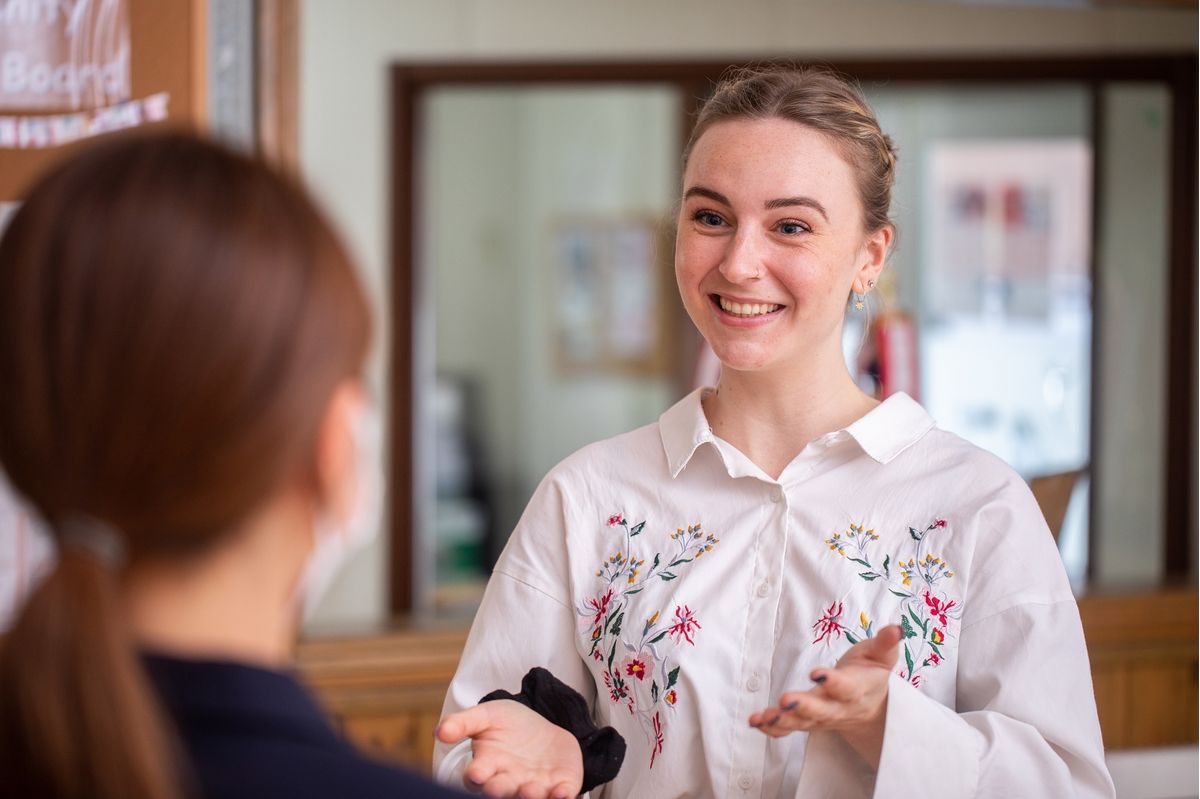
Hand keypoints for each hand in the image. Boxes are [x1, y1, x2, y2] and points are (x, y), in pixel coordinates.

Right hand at [436, 699, 582, 798]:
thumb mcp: (486, 716)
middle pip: (501, 791)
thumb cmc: (508, 725)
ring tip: (530, 790)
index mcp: (487, 767)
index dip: (476, 775)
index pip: (476, 775)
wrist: (541, 727)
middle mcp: (509, 782)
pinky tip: (562, 793)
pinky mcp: (560, 784)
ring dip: (530, 796)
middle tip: (496, 788)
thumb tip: (439, 732)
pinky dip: (561, 795)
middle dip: (499, 790)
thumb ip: (462, 723)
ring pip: (530, 796)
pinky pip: (561, 794)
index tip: (476, 772)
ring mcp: (534, 786)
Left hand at [747, 624, 901, 767]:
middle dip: (803, 706)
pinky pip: (790, 729)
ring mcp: (821, 717)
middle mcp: (837, 707)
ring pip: (802, 722)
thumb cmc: (869, 674)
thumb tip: (896, 628)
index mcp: (855, 690)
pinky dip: (773, 729)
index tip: (817, 673)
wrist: (870, 709)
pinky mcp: (807, 722)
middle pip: (821, 710)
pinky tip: (756, 723)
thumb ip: (885, 644)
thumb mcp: (880, 657)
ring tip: (764, 717)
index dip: (832, 682)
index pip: (845, 687)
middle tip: (785, 700)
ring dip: (782, 720)